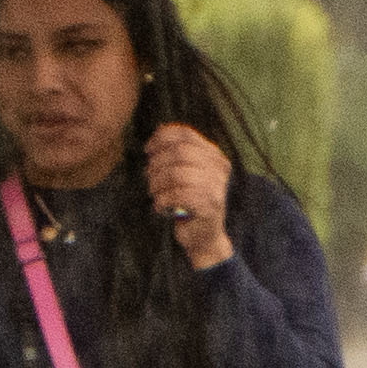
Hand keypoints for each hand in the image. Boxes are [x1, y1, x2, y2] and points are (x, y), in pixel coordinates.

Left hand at [144, 122, 234, 268]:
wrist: (205, 238)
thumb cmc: (189, 203)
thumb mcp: (186, 174)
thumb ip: (177, 154)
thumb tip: (159, 130)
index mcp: (214, 155)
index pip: (186, 134)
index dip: (162, 138)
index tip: (147, 150)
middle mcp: (218, 168)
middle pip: (179, 152)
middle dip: (157, 163)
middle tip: (148, 177)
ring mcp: (216, 187)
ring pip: (176, 174)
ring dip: (157, 183)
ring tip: (154, 193)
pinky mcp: (209, 206)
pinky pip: (177, 195)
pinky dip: (162, 200)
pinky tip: (160, 207)